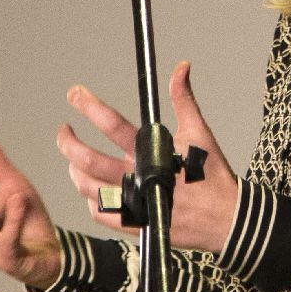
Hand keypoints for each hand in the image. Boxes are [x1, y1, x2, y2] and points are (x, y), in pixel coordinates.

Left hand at [55, 61, 239, 253]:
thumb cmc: (213, 174)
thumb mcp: (200, 132)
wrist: (226, 218)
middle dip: (68, 142)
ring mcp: (136, 202)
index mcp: (152, 152)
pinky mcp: (137, 224)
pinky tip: (93, 191)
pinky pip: (101, 214)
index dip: (89, 105)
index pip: (111, 124)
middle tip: (64, 132)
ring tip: (73, 161)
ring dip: (75, 171)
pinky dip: (92, 200)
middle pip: (88, 160)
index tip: (75, 94)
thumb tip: (181, 67)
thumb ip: (183, 99)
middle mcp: (139, 177)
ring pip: (88, 188)